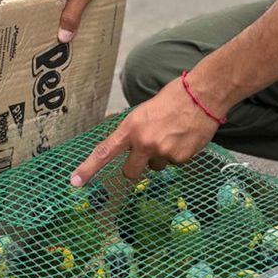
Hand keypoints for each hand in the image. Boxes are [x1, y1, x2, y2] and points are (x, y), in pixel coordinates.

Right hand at [32, 0, 114, 41]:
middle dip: (52, 27)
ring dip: (60, 19)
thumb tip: (62, 38)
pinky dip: (63, 9)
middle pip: (42, 13)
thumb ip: (73, 15)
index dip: (43, 31)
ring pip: (50, 8)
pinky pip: (55, 1)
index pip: (36, 16)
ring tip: (69, 36)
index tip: (50, 48)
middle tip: (62, 46)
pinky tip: (73, 19)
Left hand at [69, 77, 219, 185]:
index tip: (75, 182)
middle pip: (129, 172)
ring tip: (171, 136)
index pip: (104, 151)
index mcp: (131, 127)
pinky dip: (177, 154)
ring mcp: (163, 152)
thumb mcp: (144, 111)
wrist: (202, 96)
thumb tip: (129, 147)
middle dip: (135, 168)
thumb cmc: (173, 98)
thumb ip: (134, 131)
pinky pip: (173, 163)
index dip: (88, 169)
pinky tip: (184, 138)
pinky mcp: (180, 158)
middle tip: (146, 153)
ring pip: (155, 167)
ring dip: (160, 157)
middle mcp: (144, 142)